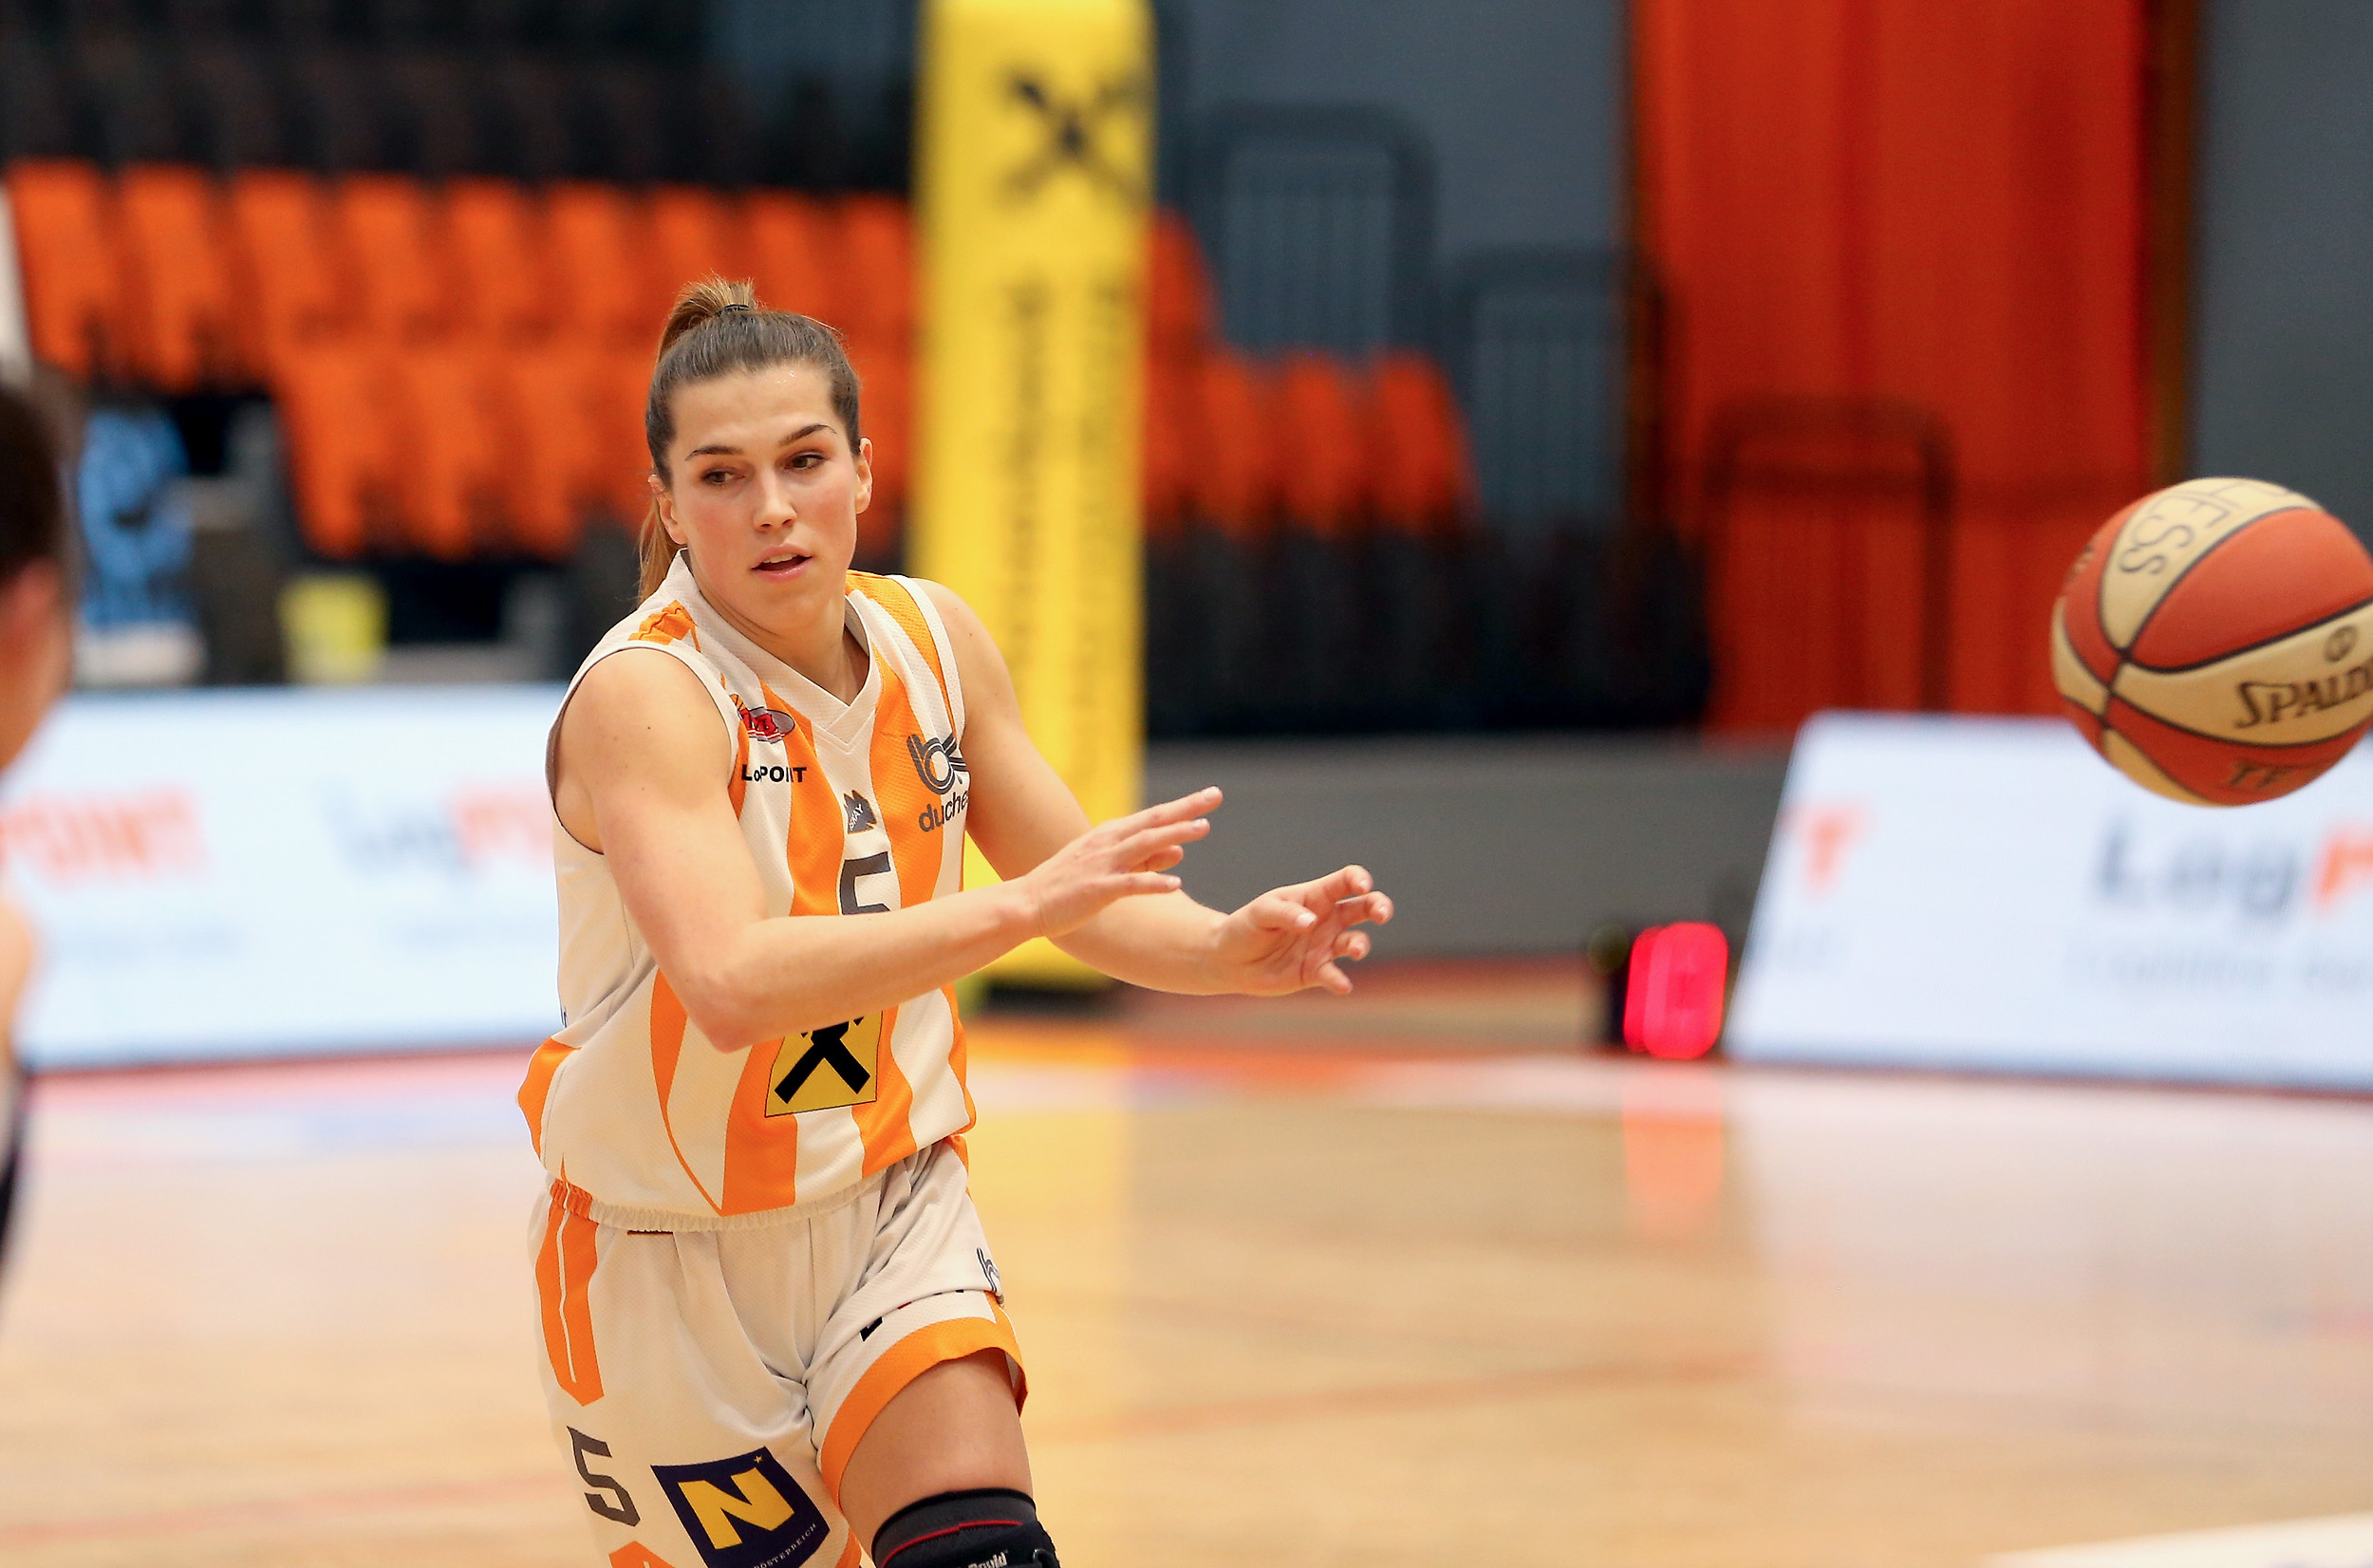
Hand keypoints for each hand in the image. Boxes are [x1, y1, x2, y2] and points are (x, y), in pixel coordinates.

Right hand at [1015, 787, 1218, 939]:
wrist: (1027, 903)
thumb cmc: (1068, 885)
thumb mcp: (1109, 866)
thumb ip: (1146, 859)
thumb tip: (1180, 851)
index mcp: (1111, 835)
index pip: (1154, 816)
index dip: (1184, 805)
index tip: (1211, 796)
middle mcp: (1108, 843)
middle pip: (1154, 821)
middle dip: (1186, 808)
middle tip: (1215, 796)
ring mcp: (1102, 865)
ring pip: (1144, 844)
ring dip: (1174, 835)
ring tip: (1203, 829)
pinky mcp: (1097, 889)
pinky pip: (1130, 884)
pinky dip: (1153, 882)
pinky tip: (1176, 884)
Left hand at [1211, 865, 1393, 996]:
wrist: (1229, 960)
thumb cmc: (1246, 926)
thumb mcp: (1261, 912)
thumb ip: (1286, 913)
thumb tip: (1311, 922)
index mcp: (1315, 896)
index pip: (1345, 881)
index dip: (1359, 880)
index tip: (1363, 886)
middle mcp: (1327, 920)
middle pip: (1363, 908)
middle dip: (1379, 907)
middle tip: (1382, 914)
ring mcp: (1324, 946)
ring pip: (1355, 942)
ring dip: (1360, 945)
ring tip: (1354, 950)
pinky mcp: (1316, 972)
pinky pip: (1334, 975)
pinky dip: (1339, 980)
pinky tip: (1342, 985)